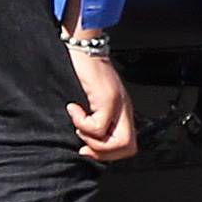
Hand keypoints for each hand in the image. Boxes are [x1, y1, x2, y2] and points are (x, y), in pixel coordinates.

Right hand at [67, 48, 137, 163]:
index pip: (128, 146)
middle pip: (128, 148)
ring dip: (90, 138)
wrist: (84, 47)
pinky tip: (74, 107)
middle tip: (83, 143)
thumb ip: (95, 120)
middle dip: (102, 153)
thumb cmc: (84, 72)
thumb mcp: (91, 101)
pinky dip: (80, 122)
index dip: (108, 155)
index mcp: (123, 112)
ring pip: (115, 142)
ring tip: (78, 120)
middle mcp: (125, 109)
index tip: (87, 149)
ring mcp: (118, 104)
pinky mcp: (107, 98)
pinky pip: (97, 126)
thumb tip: (86, 146)